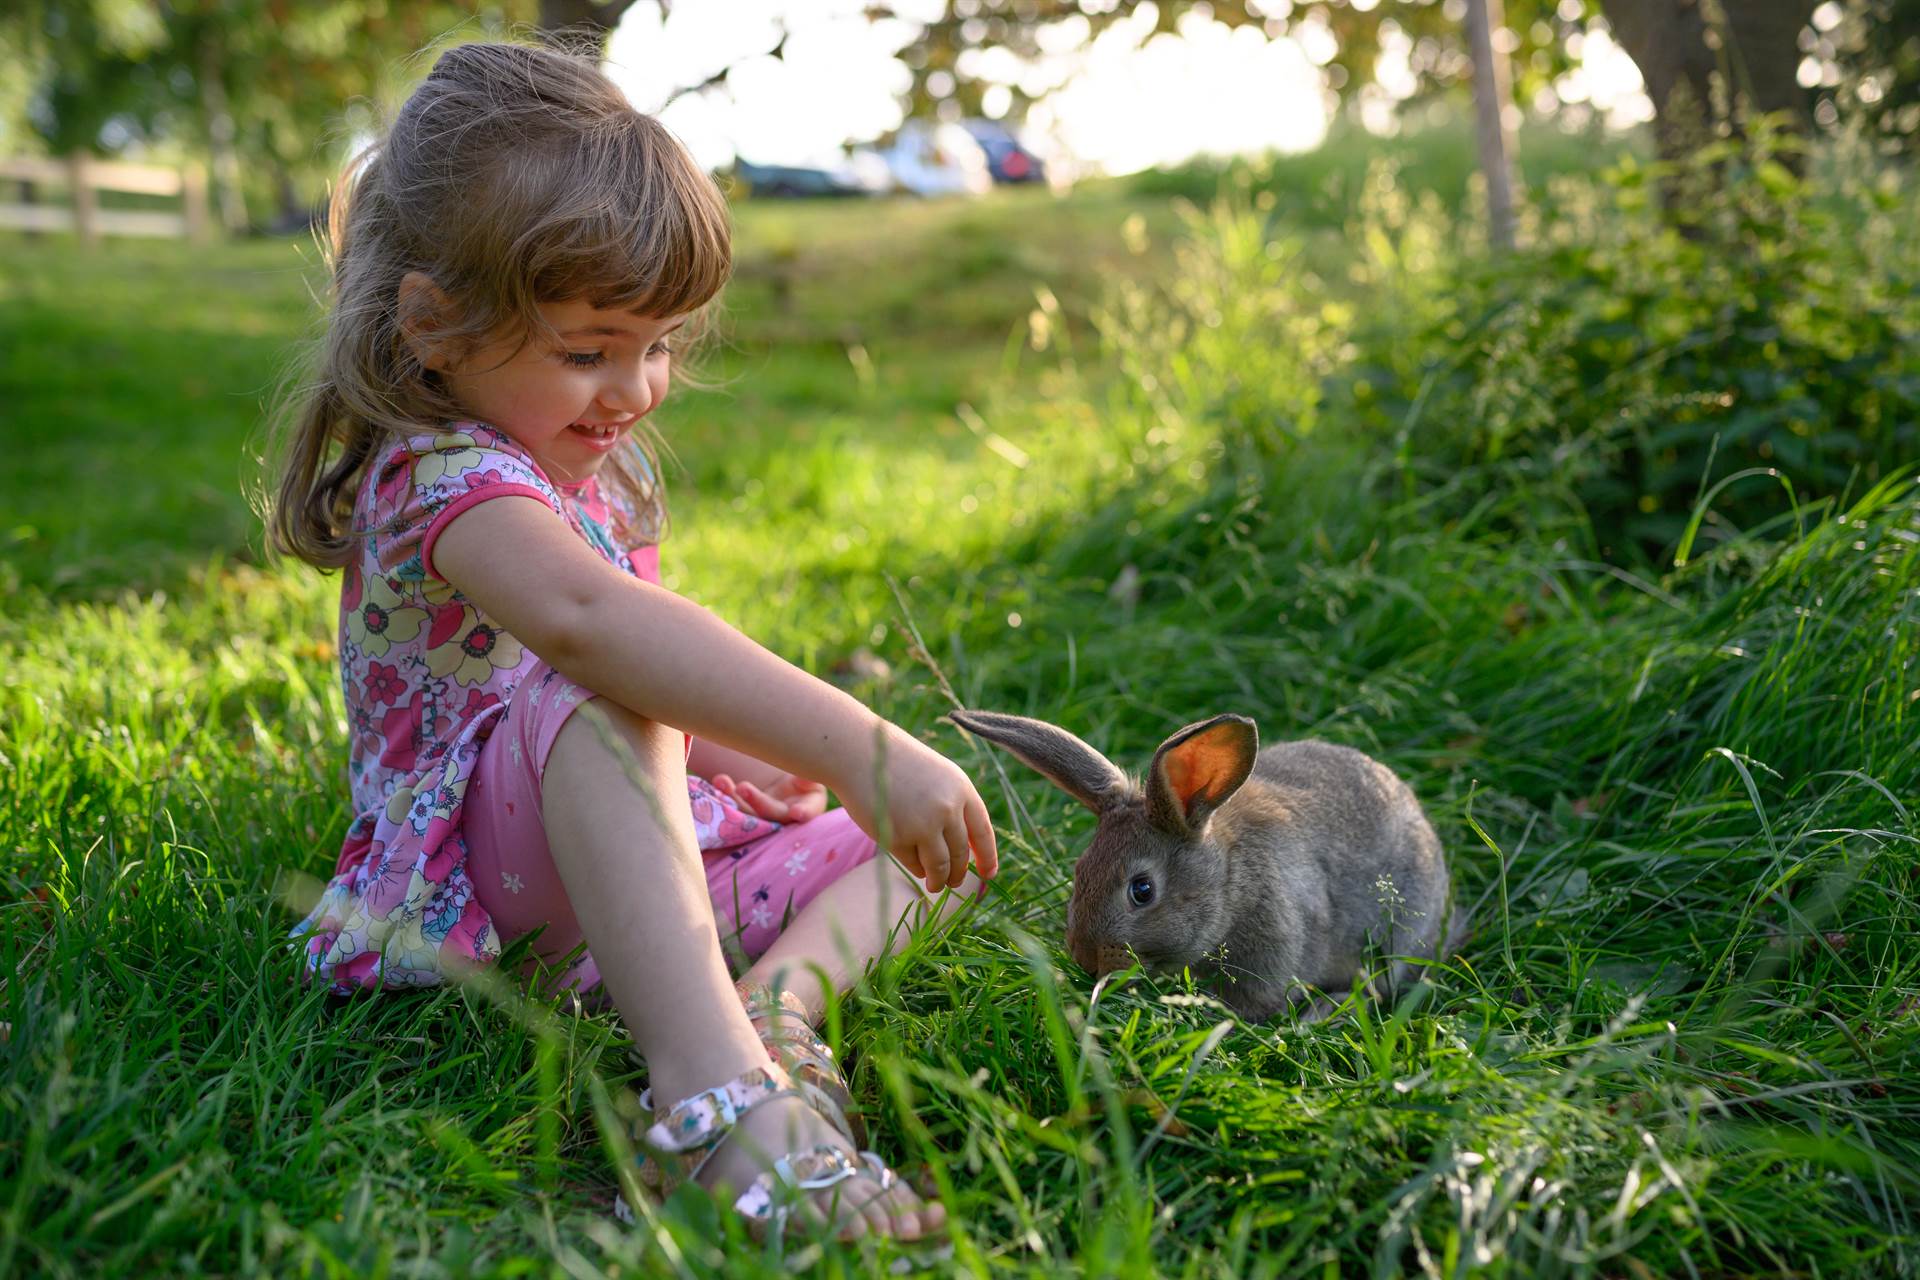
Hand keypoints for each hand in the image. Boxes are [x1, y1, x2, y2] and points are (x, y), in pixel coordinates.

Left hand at [711, 772, 827, 823]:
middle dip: (757, 801)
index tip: (796, 812)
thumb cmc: (806, 779)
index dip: (803, 812)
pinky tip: (718, 782)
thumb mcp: (812, 776)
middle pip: (771, 813)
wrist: (789, 781)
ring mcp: (763, 817)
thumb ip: (810, 778)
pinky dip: (725, 794)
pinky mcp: (747, 812)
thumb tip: (806, 779)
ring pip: (748, 813)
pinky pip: (734, 806)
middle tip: (743, 787)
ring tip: (722, 781)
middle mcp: (784, 817)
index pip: (808, 812)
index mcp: (807, 808)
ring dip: (733, 798)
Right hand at [832, 722, 999, 894]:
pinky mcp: (898, 838)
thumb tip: (965, 849)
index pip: (982, 832)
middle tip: (954, 882)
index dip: (988, 857)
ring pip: (939, 866)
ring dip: (939, 880)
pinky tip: (916, 868)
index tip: (989, 875)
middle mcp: (947, 809)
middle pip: (960, 854)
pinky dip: (916, 869)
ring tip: (935, 885)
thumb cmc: (897, 763)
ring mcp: (923, 825)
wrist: (859, 751)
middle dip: (958, 874)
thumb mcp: (938, 777)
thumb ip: (953, 805)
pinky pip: (913, 863)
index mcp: (961, 789)